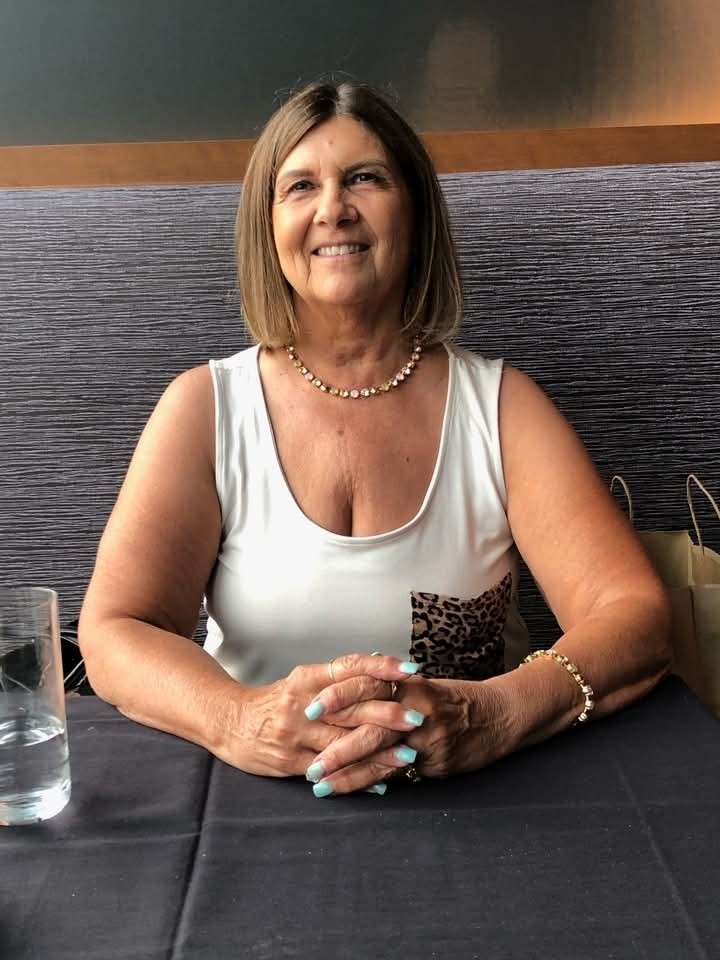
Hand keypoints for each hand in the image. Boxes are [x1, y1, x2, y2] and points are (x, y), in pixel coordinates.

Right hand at [220, 654, 421, 777]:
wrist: (230, 722)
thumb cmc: (276, 700)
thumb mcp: (304, 680)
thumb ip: (338, 677)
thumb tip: (380, 664)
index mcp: (308, 677)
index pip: (349, 667)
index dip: (380, 667)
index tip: (409, 670)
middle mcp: (304, 703)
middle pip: (350, 706)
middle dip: (387, 714)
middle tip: (417, 718)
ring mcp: (297, 734)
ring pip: (343, 743)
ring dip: (378, 751)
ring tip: (408, 757)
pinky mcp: (292, 761)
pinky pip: (330, 770)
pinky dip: (357, 777)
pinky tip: (380, 783)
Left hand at [304, 672, 509, 794]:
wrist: (501, 714)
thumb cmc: (455, 698)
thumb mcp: (421, 686)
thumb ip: (388, 690)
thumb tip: (347, 695)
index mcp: (408, 684)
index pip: (365, 686)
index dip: (337, 697)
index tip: (309, 709)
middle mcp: (416, 709)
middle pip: (369, 725)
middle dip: (336, 746)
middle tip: (309, 762)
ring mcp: (428, 738)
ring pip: (381, 756)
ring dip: (348, 772)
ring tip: (320, 785)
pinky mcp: (437, 762)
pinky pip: (399, 774)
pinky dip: (373, 782)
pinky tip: (352, 791)